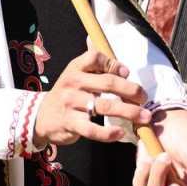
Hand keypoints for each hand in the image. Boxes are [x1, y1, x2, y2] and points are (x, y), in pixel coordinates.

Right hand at [33, 50, 151, 146]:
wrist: (41, 116)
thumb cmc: (67, 94)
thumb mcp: (75, 74)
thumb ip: (92, 63)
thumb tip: (109, 52)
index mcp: (75, 67)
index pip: (95, 58)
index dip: (114, 64)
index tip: (127, 73)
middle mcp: (72, 82)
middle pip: (107, 82)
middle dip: (131, 90)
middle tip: (144, 97)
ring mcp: (71, 103)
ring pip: (105, 106)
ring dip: (129, 112)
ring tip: (144, 117)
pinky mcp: (71, 123)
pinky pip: (92, 129)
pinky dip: (108, 133)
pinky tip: (120, 133)